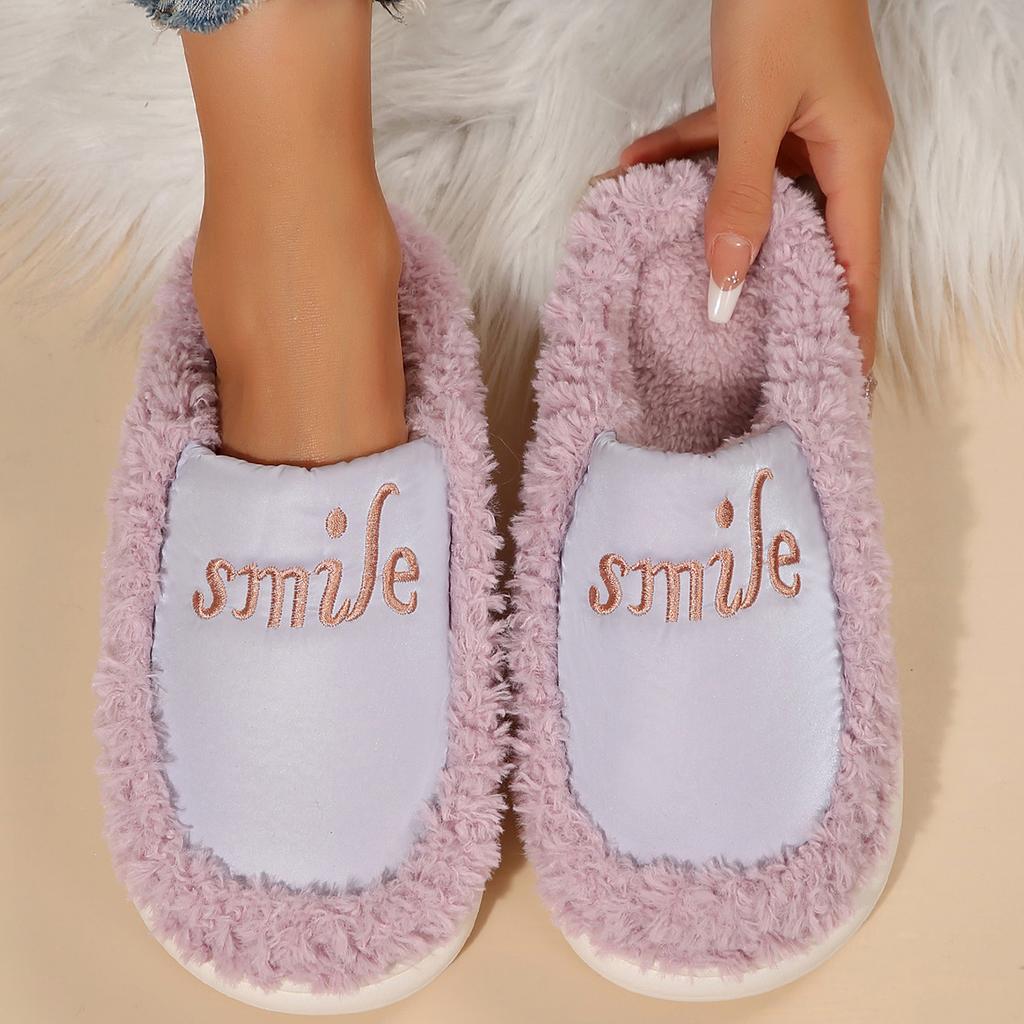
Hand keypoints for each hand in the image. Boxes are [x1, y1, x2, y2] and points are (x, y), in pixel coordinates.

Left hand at [613, 0, 891, 370]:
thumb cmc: (782, 3)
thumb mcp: (755, 112)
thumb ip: (740, 198)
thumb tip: (731, 280)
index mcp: (853, 157)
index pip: (857, 263)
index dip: (850, 324)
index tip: (844, 380)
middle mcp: (836, 147)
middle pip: (809, 238)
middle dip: (778, 288)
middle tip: (751, 343)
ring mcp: (803, 123)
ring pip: (759, 194)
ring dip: (712, 220)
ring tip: (677, 270)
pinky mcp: (771, 101)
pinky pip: (727, 147)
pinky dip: (686, 159)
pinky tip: (633, 169)